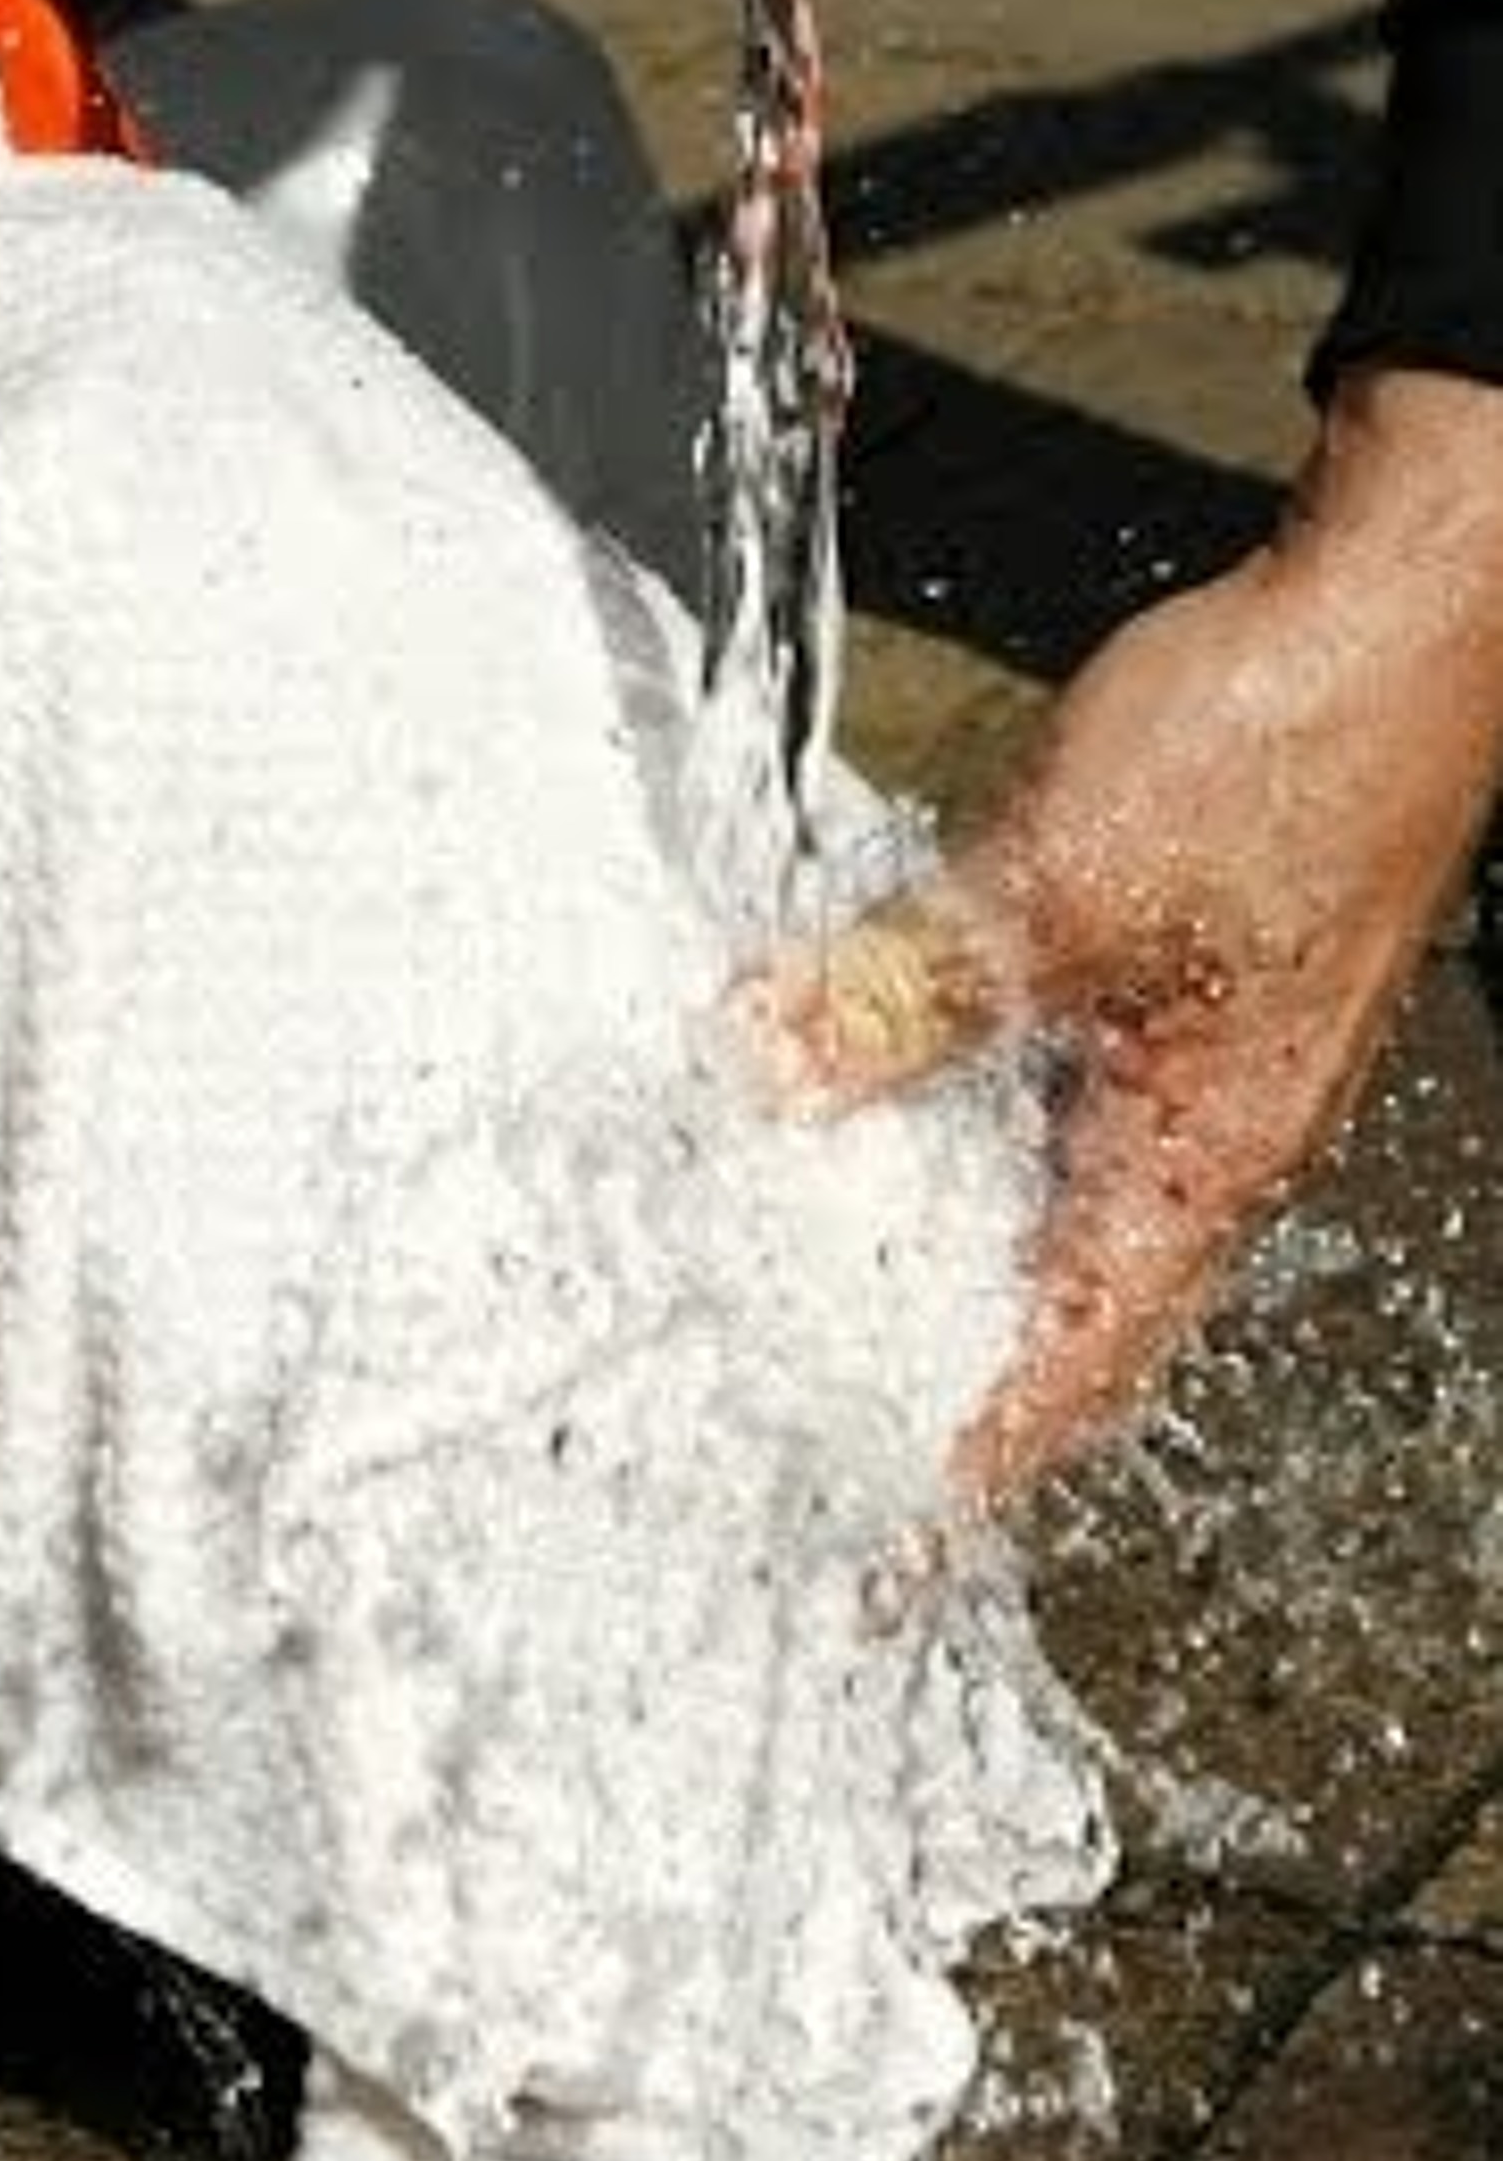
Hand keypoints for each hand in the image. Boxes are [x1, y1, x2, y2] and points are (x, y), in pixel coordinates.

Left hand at [747, 369, 1502, 1500]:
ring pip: (1033, 1188)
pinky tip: (855, 1094)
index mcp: (1200, 1165)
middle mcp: (1200, 1136)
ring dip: (924, 1231)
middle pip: (1047, 1299)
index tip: (872, 1551)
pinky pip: (1035, 1085)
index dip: (964, 1465)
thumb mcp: (1054, 891)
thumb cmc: (1276, 754)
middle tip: (794, 1412)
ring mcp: (1188, 1056)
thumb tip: (764, 1074)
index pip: (1064, 1369)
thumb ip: (907, 990)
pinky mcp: (1164, 976)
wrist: (1396, 609)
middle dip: (927, 1363)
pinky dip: (944, 1114)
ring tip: (795, 1280)